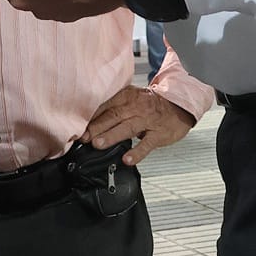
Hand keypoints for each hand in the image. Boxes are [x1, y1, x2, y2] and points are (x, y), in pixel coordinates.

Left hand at [81, 85, 195, 165]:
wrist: (179, 105)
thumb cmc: (151, 104)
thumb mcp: (132, 98)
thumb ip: (114, 107)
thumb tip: (90, 120)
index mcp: (127, 96)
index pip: (105, 105)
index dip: (90, 116)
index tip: (76, 125)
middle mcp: (137, 106)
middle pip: (113, 116)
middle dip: (96, 127)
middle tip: (82, 137)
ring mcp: (148, 120)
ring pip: (127, 127)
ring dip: (111, 136)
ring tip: (98, 144)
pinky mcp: (159, 134)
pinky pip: (147, 144)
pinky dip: (137, 152)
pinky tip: (127, 159)